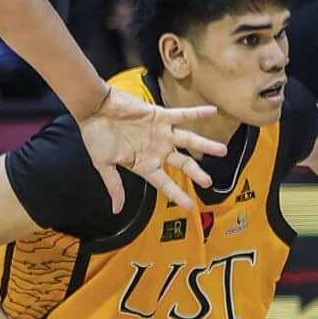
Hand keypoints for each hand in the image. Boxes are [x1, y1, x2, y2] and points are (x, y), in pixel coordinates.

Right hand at [77, 86, 222, 211]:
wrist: (94, 109)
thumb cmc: (96, 136)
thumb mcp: (103, 165)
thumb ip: (114, 186)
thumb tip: (116, 209)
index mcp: (144, 164)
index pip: (165, 184)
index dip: (178, 195)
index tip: (191, 206)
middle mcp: (157, 150)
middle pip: (183, 164)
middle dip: (197, 173)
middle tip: (209, 182)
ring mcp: (161, 133)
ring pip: (189, 141)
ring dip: (206, 145)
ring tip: (223, 150)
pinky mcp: (161, 116)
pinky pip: (183, 115)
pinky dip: (198, 113)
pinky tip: (213, 111)